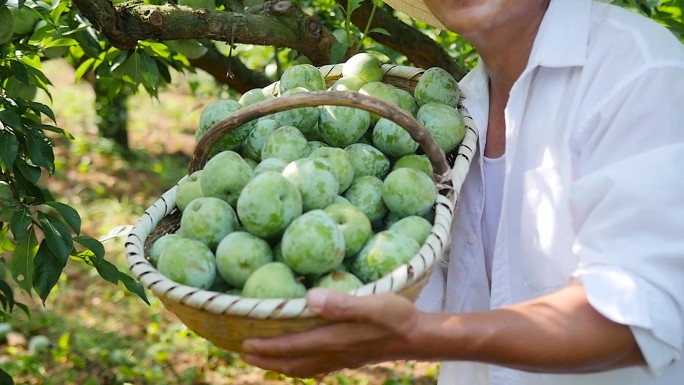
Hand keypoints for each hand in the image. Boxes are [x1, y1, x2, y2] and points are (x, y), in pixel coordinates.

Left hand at [242, 288, 425, 377]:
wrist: (418, 337)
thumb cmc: (397, 316)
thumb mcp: (372, 304)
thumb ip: (342, 304)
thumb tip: (310, 298)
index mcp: (333, 339)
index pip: (291, 346)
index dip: (266, 346)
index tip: (243, 343)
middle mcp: (333, 352)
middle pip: (291, 361)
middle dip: (266, 358)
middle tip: (243, 352)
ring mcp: (341, 358)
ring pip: (303, 367)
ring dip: (280, 364)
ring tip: (263, 358)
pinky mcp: (350, 357)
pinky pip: (317, 366)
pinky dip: (300, 365)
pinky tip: (300, 360)